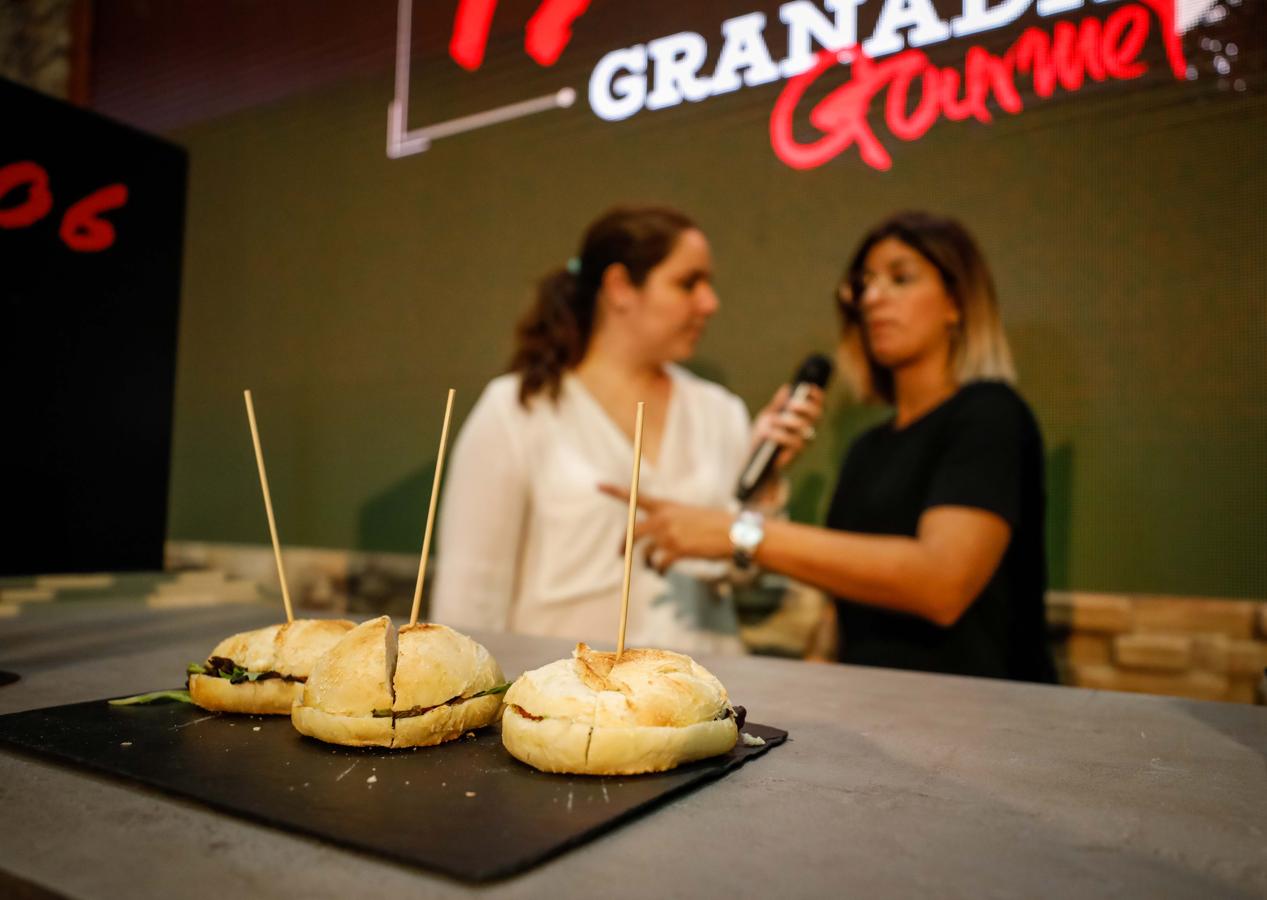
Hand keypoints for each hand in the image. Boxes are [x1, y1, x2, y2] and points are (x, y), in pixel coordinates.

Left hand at [597, 484, 731, 573]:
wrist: (733, 532)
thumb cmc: (716, 524)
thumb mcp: (690, 514)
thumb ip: (671, 521)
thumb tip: (660, 537)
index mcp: (666, 505)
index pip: (636, 497)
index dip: (615, 491)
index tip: (598, 485)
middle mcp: (663, 518)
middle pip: (632, 531)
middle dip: (623, 545)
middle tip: (620, 555)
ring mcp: (668, 534)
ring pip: (644, 552)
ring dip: (647, 562)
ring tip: (652, 567)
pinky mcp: (675, 550)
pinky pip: (658, 564)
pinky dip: (659, 570)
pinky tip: (662, 573)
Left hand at [752, 383, 823, 471]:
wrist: (757, 459)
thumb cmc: (765, 436)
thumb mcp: (769, 416)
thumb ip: (778, 404)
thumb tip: (787, 388)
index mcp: (804, 418)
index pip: (818, 404)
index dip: (816, 395)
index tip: (808, 387)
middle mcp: (808, 430)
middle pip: (816, 415)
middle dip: (805, 406)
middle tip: (791, 404)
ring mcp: (803, 442)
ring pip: (803, 427)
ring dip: (785, 420)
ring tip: (770, 419)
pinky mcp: (795, 455)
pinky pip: (793, 442)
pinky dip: (779, 435)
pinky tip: (768, 433)